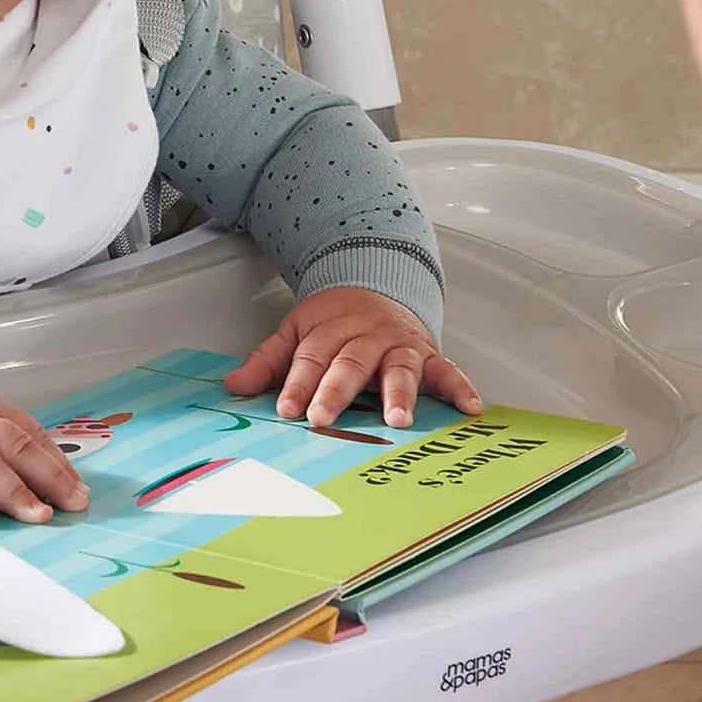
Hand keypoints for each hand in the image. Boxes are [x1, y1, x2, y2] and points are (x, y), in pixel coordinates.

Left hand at [224, 286, 482, 429]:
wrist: (377, 282)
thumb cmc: (335, 319)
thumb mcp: (296, 331)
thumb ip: (269, 361)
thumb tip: (232, 385)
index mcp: (330, 331)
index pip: (310, 358)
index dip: (297, 384)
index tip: (287, 409)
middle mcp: (366, 337)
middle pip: (349, 364)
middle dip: (336, 391)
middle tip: (324, 417)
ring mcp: (399, 346)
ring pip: (397, 368)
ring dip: (398, 394)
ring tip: (396, 420)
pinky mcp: (428, 354)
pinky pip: (447, 370)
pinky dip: (460, 387)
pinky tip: (469, 408)